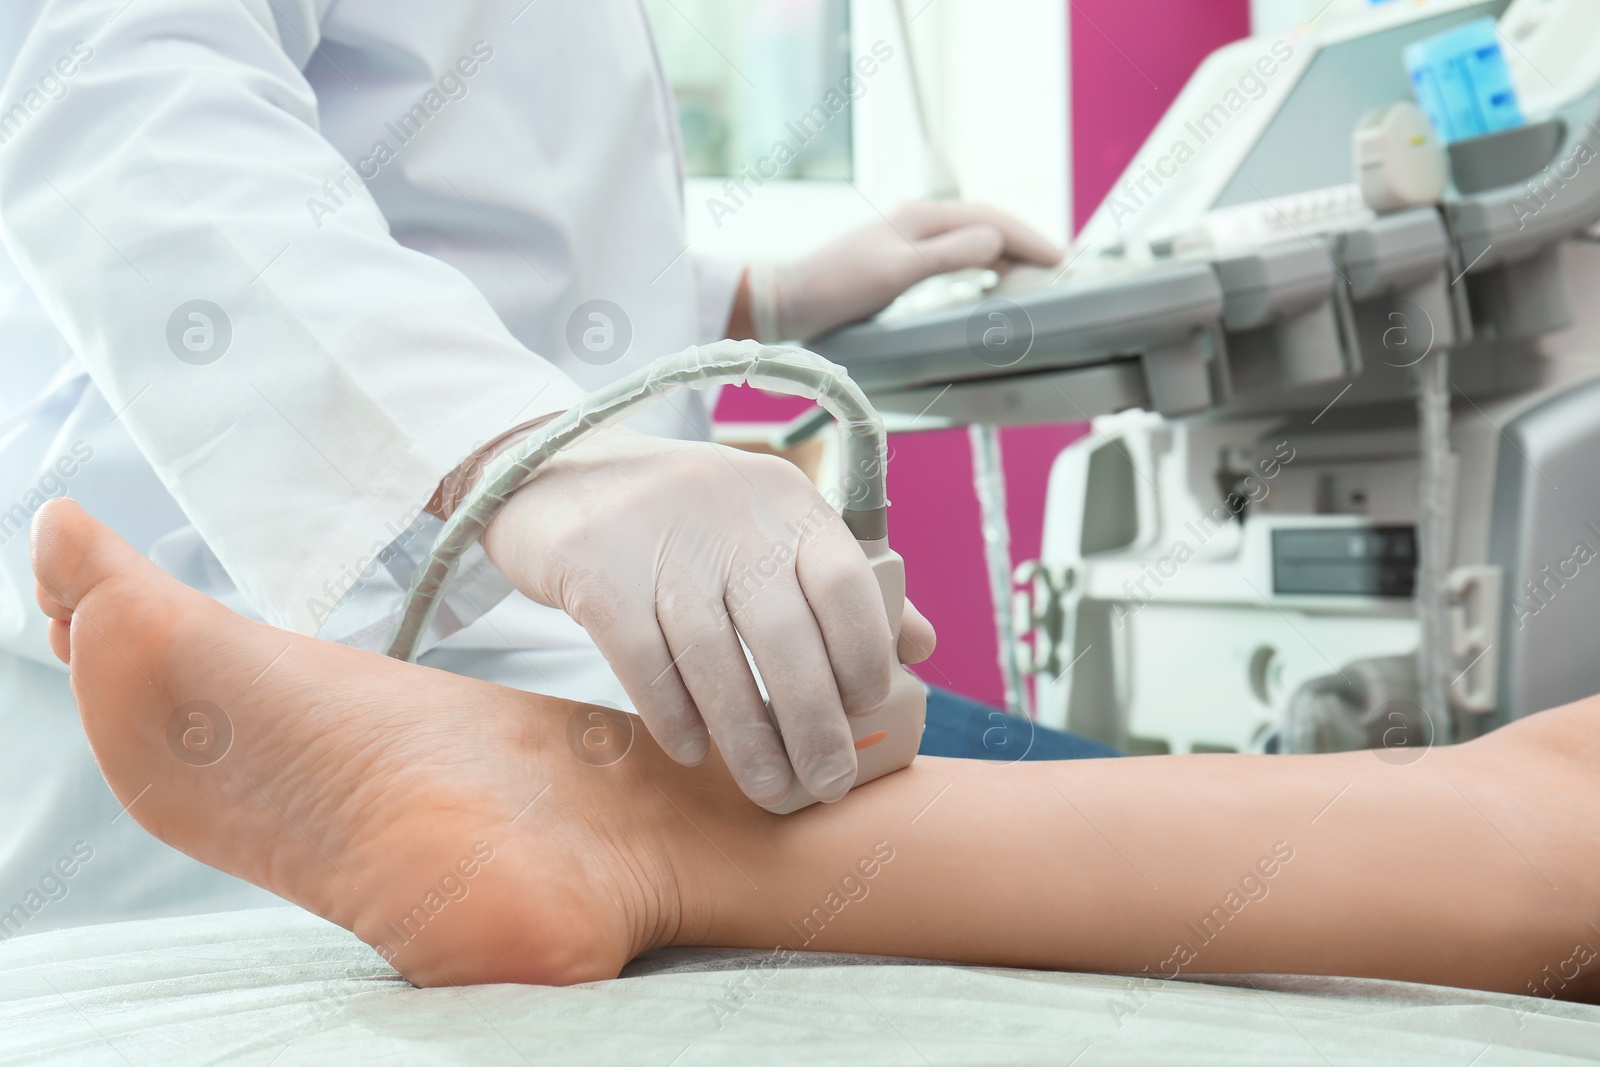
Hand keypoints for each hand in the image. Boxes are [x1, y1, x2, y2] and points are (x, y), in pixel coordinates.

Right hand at [481, 427, 936, 805]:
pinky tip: (694, 749)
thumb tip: (920, 645)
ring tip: (768, 786)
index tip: (865, 705)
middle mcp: (730, 513)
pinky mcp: (596, 570)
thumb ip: (841, 582)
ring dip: (747, 737)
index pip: (845, 581)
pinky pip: (644, 661)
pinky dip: (674, 715)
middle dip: (814, 722)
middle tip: (828, 781)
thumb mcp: (766, 528)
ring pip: (715, 658)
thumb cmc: (681, 519)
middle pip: (785, 634)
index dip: (863, 652)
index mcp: (785, 500)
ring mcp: (659, 540)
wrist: (554, 474)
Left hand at [747, 200, 1062, 342]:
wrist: (787, 301)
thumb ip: (948, 256)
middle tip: (1057, 266)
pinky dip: (982, 263)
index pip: (991, 220)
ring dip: (1006, 252)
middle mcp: (918, 220)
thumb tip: (997, 243)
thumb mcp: (896, 273)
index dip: (1029, 238)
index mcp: (922, 217)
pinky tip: (988, 279)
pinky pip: (955, 253)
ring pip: (972, 237)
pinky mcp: (898, 258)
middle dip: (1024, 242)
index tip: (1059, 259)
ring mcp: (908, 238)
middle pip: (986, 223)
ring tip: (1034, 273)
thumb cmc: (834, 288)